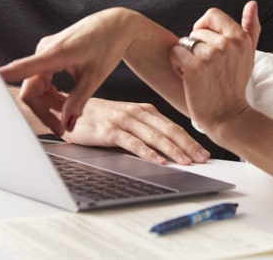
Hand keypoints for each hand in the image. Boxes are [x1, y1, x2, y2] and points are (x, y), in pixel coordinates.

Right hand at [0, 8, 137, 136]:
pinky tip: (64, 102)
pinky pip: (41, 79)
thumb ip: (79, 100)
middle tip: (61, 129)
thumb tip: (67, 124)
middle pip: (30, 89)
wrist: (116, 25)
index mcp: (55, 52)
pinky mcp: (48, 55)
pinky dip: (50, 94)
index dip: (3, 78)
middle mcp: (44, 50)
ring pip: (35, 86)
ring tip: (67, 116)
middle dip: (44, 111)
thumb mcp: (96, 76)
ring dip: (48, 104)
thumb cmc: (108, 44)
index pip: (22, 68)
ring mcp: (45, 52)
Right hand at [64, 98, 209, 164]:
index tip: (203, 152)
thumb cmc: (98, 118)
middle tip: (203, 159)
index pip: (173, 126)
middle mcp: (137, 112)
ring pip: (154, 136)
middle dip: (188, 146)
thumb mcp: (126, 121)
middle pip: (169, 130)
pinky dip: (147, 152)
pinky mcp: (110, 130)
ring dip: (173, 150)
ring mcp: (124, 120)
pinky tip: (158, 160)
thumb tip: (168, 149)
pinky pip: (132, 142)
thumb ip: (144, 130)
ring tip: (186, 162)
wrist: (68, 111)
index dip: (190, 140)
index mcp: (145, 110)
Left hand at [170, 1, 261, 136]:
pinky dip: (177, 64)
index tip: (207, 44)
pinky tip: (186, 76)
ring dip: (186, 57)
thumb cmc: (235, 84)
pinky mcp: (195, 68)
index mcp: (240, 38)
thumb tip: (252, 3)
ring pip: (185, 42)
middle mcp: (227, 43)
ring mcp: (211, 55)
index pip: (212, 14)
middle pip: (197, 31)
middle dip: (195, 47)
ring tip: (197, 73)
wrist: (227, 116)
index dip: (205, 27)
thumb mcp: (249, 54)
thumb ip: (251, 27)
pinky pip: (175, 53)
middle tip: (205, 66)